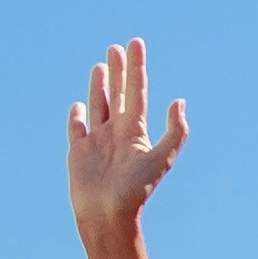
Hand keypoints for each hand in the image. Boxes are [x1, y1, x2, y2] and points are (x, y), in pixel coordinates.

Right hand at [68, 39, 188, 258]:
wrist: (108, 214)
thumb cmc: (136, 190)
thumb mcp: (161, 158)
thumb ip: (175, 131)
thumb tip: (180, 100)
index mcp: (136, 130)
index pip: (137, 91)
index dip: (137, 67)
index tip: (135, 44)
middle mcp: (117, 132)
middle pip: (118, 94)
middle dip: (119, 70)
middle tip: (116, 47)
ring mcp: (98, 141)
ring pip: (99, 105)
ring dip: (100, 86)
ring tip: (101, 65)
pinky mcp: (79, 152)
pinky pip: (78, 128)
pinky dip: (78, 116)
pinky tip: (79, 104)